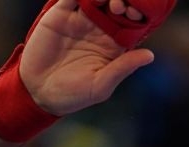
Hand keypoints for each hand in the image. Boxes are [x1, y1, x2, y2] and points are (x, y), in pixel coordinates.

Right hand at [19, 0, 155, 115]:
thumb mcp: (100, 85)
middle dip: (122, 1)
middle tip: (118, 6)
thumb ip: (123, 68)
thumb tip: (150, 55)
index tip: (136, 15)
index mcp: (114, 45)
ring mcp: (80, 19)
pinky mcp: (61, 13)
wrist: (38, 92)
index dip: (137, 15)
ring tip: (104, 0)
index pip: (131, 23)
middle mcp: (100, 29)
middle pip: (117, 5)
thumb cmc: (73, 95)